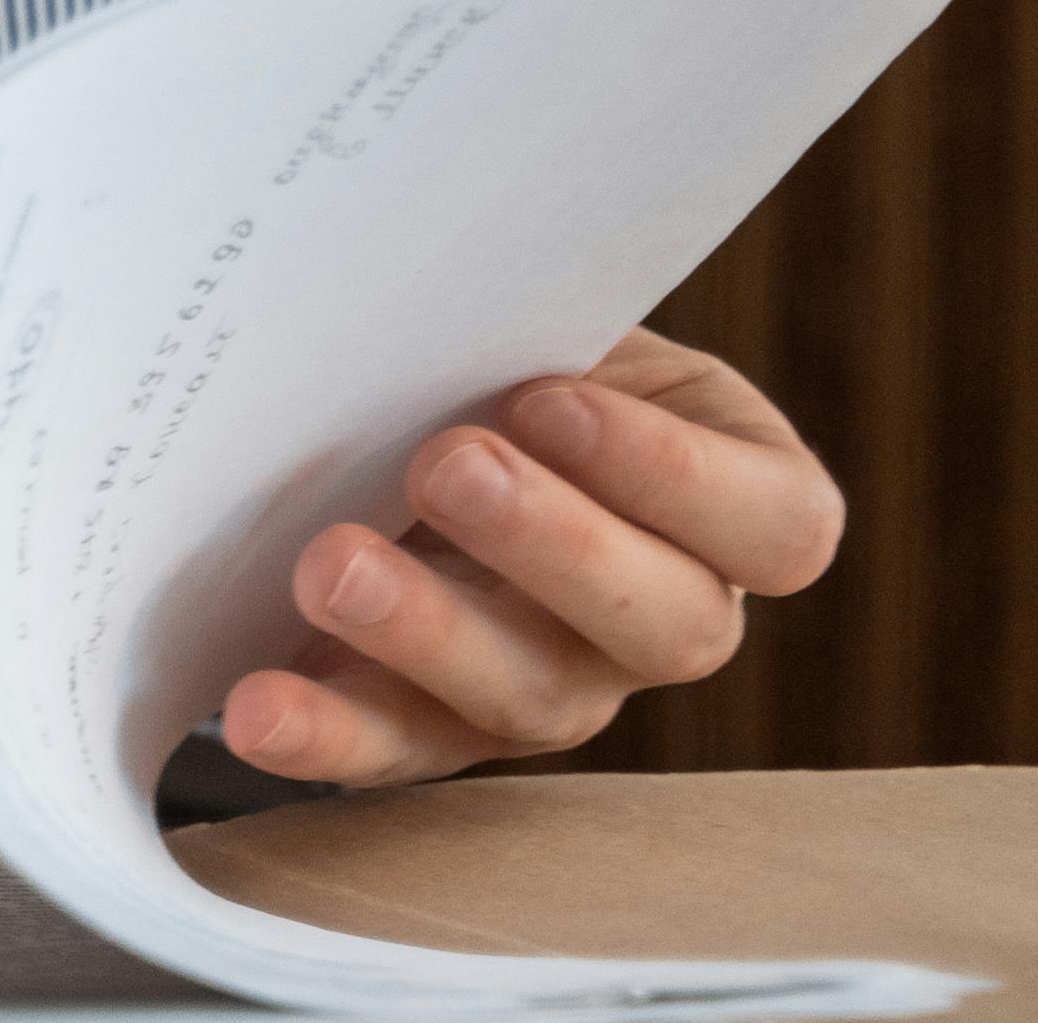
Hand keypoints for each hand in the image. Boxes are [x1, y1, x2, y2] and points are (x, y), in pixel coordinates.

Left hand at [212, 330, 840, 785]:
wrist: (421, 412)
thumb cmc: (516, 353)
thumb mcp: (558, 321)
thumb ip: (550, 324)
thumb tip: (466, 288)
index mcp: (740, 501)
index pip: (776, 528)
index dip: (676, 474)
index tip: (552, 396)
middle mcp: (668, 616)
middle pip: (664, 624)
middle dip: (553, 544)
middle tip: (445, 463)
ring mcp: (564, 688)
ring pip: (530, 695)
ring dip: (430, 632)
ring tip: (333, 564)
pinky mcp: (446, 735)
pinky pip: (398, 750)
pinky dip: (326, 734)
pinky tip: (261, 705)